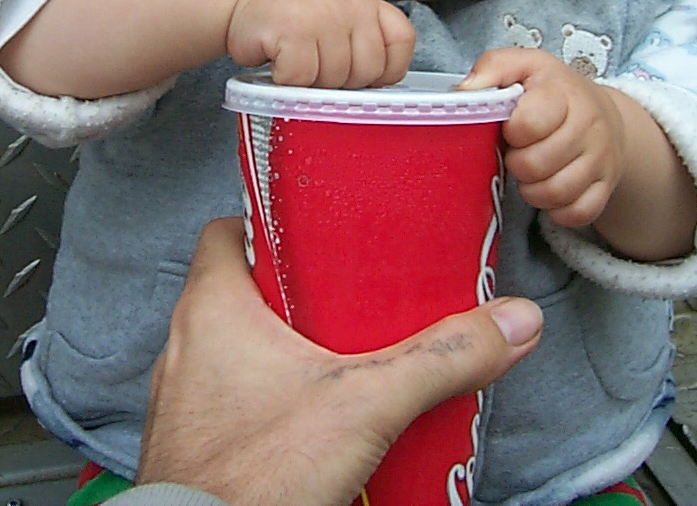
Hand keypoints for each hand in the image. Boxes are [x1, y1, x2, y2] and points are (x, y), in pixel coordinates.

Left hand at [138, 218, 542, 505]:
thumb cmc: (252, 474)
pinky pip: (240, 401)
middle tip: (360, 298)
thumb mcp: (365, 404)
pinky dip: (278, 401)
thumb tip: (509, 322)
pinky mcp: (199, 443)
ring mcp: (188, 399)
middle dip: (306, 294)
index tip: (325, 230)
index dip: (274, 223)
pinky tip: (324, 421)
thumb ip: (440, 359)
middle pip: (248, 291)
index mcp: (210, 307)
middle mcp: (186, 345)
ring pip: (242, 350)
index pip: (229, 230)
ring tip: (352, 360)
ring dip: (294, 351)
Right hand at [226, 0, 414, 87]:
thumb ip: (363, 42)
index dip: (386, 69)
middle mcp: (349, 3)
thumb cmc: (293, 16)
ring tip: (295, 58)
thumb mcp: (338, 16)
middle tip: (316, 64)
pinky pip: (301, 79)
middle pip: (368, 71)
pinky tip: (278, 60)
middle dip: (341, 81)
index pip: (402, 41)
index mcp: (366, 1)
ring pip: (334, 80)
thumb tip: (376, 91)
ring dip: (310, 82)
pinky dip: (286, 79)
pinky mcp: (290, 30)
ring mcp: (320, 15)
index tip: (363, 75)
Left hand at [460, 48, 627, 228]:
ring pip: (556, 193)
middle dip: (517, 163)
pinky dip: (557, 210)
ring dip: (532, 190)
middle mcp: (589, 126)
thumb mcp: (524, 65)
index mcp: (564, 93)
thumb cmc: (554, 91)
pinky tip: (550, 191)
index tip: (512, 127)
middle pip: (537, 164)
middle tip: (519, 152)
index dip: (511, 131)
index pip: (529, 124)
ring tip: (531, 172)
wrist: (604, 115)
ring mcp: (602, 159)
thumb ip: (492, 68)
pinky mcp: (607, 186)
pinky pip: (578, 214)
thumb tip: (463, 91)